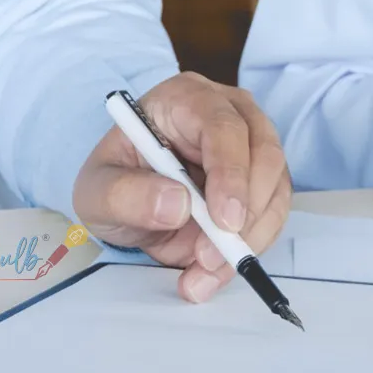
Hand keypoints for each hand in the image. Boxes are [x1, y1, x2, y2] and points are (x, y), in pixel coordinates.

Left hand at [73, 73, 291, 302]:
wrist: (127, 202)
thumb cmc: (115, 184)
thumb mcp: (97, 192)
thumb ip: (126, 195)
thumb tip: (178, 204)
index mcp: (185, 99)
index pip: (222, 126)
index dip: (230, 174)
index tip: (224, 222)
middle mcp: (230, 113)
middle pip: (263, 155)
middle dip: (245, 215)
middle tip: (211, 258)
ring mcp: (253, 146)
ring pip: (275, 190)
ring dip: (248, 239)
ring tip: (203, 273)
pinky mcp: (264, 182)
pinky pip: (272, 216)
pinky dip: (250, 249)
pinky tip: (214, 271)